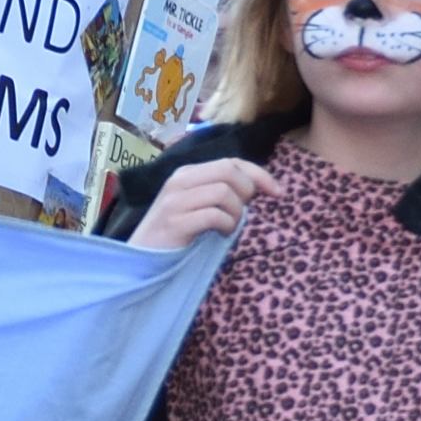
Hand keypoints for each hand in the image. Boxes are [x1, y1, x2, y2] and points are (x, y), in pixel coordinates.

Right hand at [133, 156, 268, 253]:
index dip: (259, 174)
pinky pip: (214, 215)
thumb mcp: (197, 205)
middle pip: (229, 171)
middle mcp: (180, 181)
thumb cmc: (175, 234)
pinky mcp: (175, 222)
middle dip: (247, 192)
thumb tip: (256, 187)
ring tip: (228, 227)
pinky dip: (226, 225)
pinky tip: (220, 234)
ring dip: (236, 213)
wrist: (142, 258)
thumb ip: (219, 192)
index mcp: (187, 173)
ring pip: (224, 192)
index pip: (231, 162)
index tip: (278, 192)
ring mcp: (175, 201)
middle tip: (241, 214)